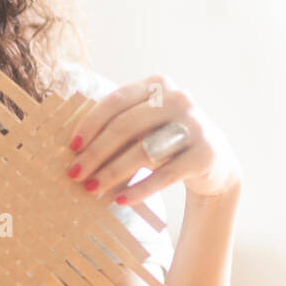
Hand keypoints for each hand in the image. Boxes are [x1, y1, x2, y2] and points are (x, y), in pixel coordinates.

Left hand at [65, 73, 240, 205]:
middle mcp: (178, 99)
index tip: (72, 147)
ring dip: (112, 173)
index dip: (90, 124)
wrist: (214, 160)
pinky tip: (120, 200)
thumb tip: (74, 150)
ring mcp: (194, 126)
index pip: (115, 101)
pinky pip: (165, 175)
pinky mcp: (205, 154)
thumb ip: (116, 125)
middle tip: (74, 174)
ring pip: (143, 151)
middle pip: (126, 127)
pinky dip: (140, 189)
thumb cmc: (165, 138)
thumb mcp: (144, 124)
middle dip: (95, 153)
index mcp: (157, 84)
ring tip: (91, 189)